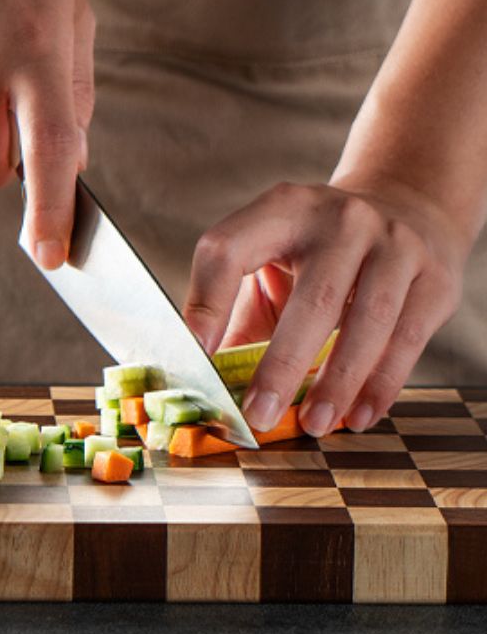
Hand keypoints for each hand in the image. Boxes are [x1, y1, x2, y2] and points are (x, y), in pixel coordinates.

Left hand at [183, 179, 466, 436]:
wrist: (404, 210)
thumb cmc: (316, 253)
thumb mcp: (270, 259)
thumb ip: (236, 312)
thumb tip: (208, 379)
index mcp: (281, 208)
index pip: (229, 249)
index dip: (207, 302)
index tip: (199, 354)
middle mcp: (340, 219)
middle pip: (310, 299)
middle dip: (282, 365)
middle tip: (259, 414)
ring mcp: (394, 243)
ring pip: (367, 322)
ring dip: (337, 382)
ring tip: (313, 424)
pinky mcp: (434, 275)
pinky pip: (407, 338)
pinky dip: (381, 384)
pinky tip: (358, 415)